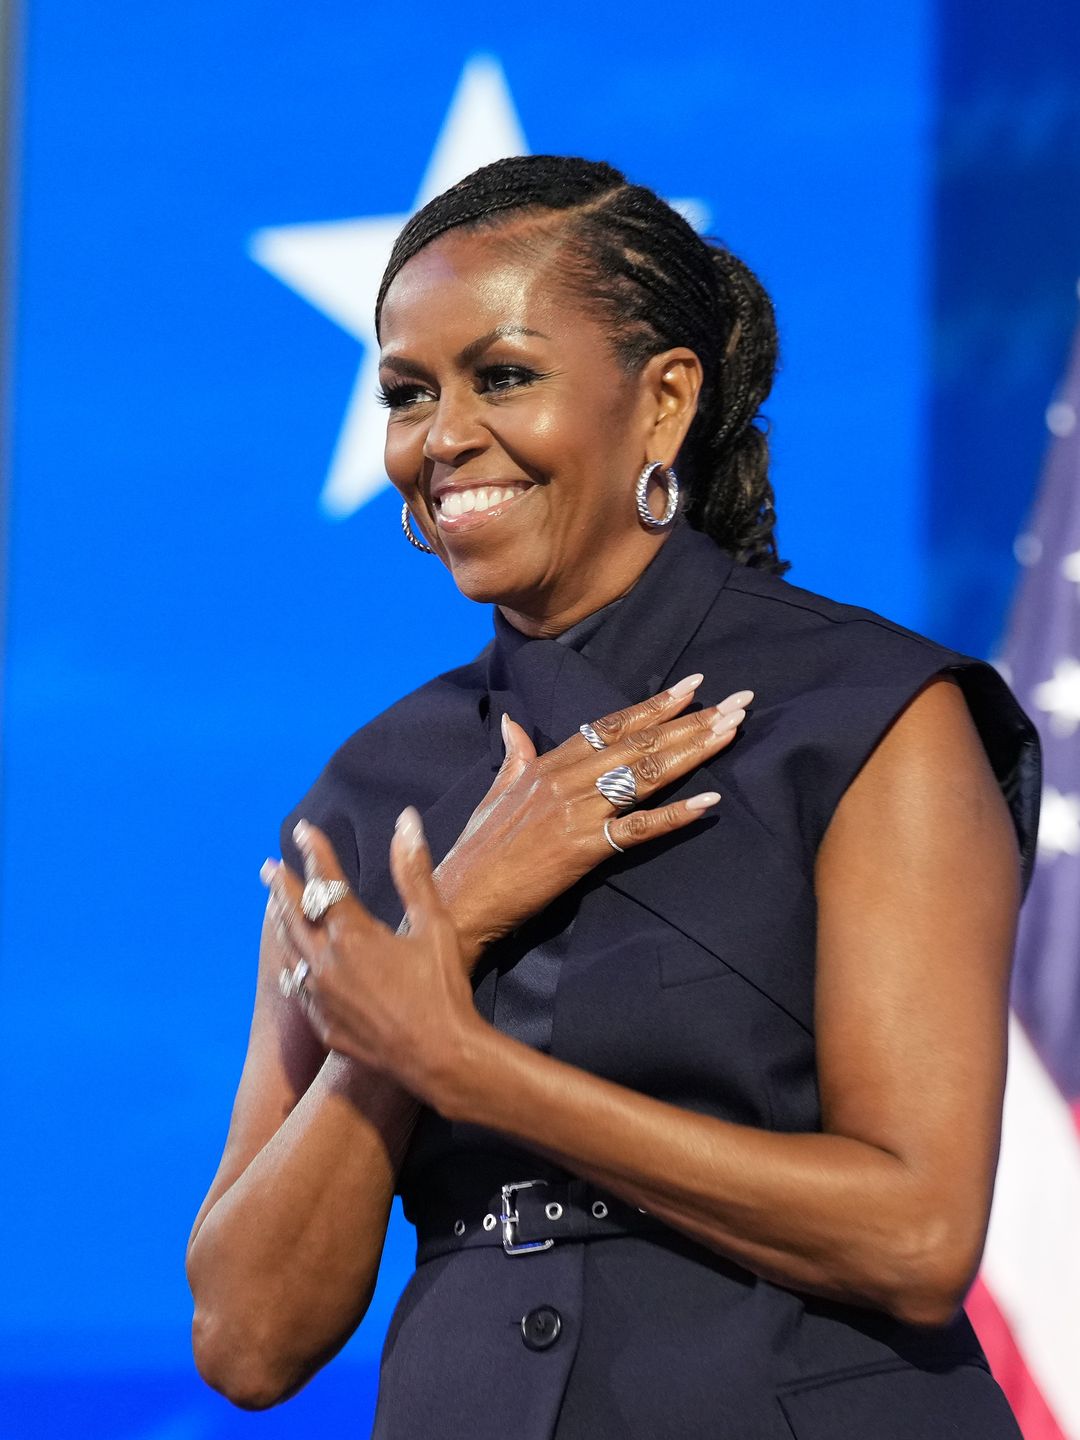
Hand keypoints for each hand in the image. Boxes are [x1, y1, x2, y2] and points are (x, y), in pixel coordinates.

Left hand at [261, 810, 480, 1102]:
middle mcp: (326, 962)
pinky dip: (292, 968)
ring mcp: (320, 996)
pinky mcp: (323, 1024)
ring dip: (281, 923)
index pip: (326, 880)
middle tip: (268, 867)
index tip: (303, 831)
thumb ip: (414, 872)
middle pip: (294, 913)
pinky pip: (297, 988)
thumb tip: (406, 822)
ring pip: (290, 950)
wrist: (439, 1058)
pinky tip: (291, 966)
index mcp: (353, 934)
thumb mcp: (434, 925)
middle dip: (281, 885)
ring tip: (274, 907)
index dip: (314, 851)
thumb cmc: (443, 989)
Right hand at [436, 676, 752, 962]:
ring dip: (693, 751)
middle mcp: (566, 780)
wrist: (463, 896)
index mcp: (547, 763)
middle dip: (691, 720)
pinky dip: (675, 816)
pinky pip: (638, 829)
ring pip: (644, 774)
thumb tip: (512, 724)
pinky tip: (709, 802)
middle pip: (638, 743)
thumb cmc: (479, 849)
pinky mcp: (583, 849)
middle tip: (737, 702)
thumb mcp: (496, 792)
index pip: (610, 725)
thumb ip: (513, 756)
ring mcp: (576, 812)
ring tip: (731, 731)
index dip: (654, 705)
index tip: (693, 685)